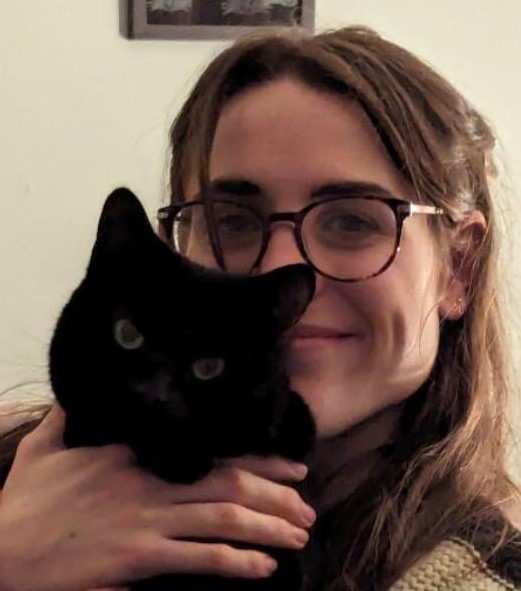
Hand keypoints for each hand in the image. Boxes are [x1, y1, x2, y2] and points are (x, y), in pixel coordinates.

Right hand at [0, 405, 314, 590]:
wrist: (0, 551)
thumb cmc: (24, 500)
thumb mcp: (45, 445)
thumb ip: (71, 413)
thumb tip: (81, 387)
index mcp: (134, 453)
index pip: (210, 451)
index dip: (256, 460)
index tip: (291, 466)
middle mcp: (149, 483)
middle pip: (228, 485)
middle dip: (275, 496)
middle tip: (308, 508)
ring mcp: (145, 520)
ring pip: (222, 521)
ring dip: (267, 529)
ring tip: (299, 537)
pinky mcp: (136, 557)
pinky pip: (197, 560)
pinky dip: (235, 563)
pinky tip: (263, 570)